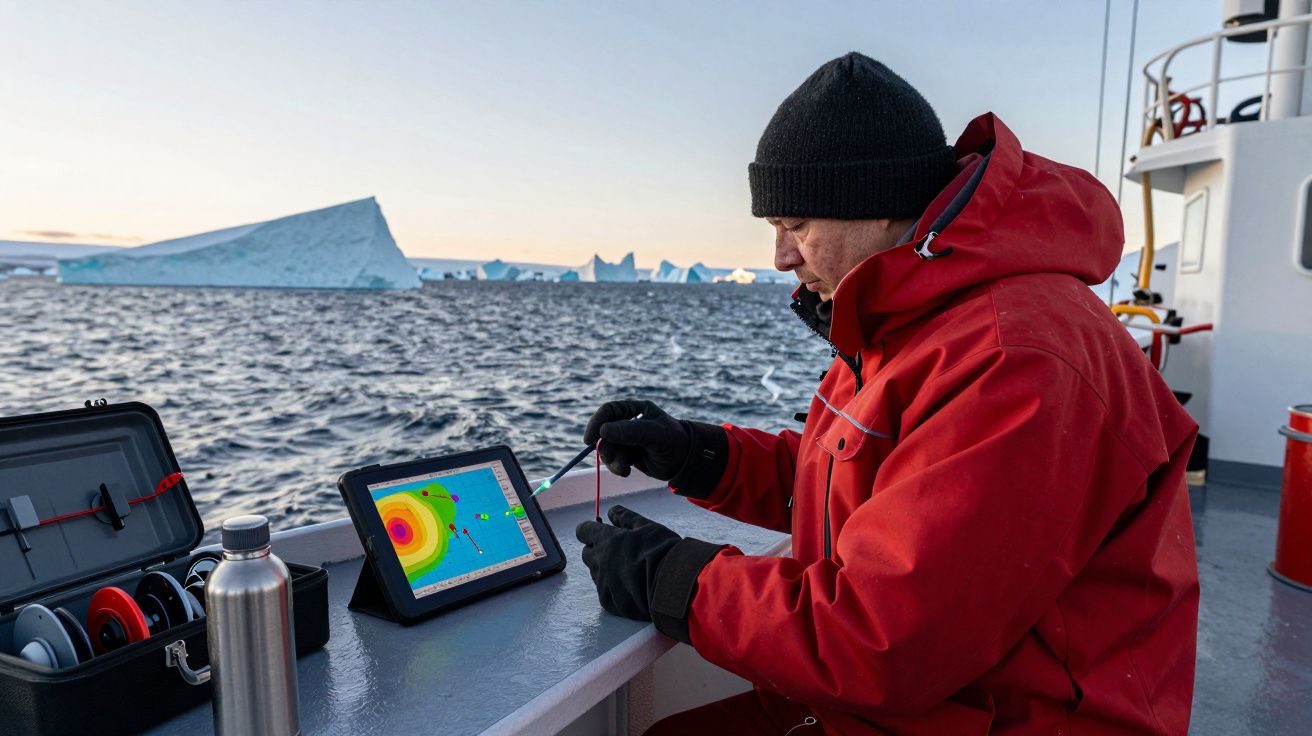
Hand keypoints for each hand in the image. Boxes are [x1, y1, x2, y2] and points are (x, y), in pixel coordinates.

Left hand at [575, 506, 681, 620]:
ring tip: (630, 571)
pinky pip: (606, 592)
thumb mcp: (646, 527)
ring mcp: (602, 583)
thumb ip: (625, 518)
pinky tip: (632, 587)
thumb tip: (611, 512)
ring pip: (596, 573)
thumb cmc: (661, 552)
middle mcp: (599, 561)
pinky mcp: (609, 602)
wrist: (672, 586)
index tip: (598, 531)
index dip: (590, 530)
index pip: (584, 531)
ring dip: (606, 570)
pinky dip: (615, 588)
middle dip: (597, 551)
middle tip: (618, 552)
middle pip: (587, 554)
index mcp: (606, 540)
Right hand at [583, 400, 690, 480]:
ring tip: (625, 468)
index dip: (596, 422)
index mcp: (636, 409)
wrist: (685, 464)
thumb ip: (630, 431)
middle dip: (605, 447)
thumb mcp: (654, 434)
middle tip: (612, 458)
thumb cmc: (674, 442)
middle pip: (603, 432)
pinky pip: (613, 460)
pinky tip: (627, 472)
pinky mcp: (628, 455)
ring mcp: (627, 439)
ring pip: (606, 448)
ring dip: (611, 460)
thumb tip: (603, 431)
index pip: (609, 410)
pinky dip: (616, 467)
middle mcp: (629, 422)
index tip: (589, 439)